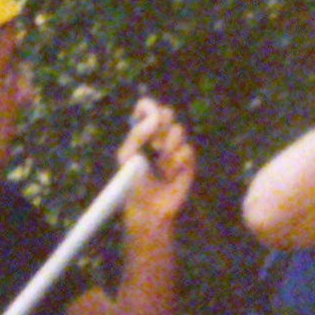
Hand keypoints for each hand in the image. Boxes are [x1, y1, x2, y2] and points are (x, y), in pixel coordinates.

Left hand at [118, 97, 195, 228]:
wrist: (147, 207)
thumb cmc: (133, 183)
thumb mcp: (127, 156)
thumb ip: (137, 134)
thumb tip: (154, 117)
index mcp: (142, 133)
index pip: (148, 109)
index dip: (148, 108)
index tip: (145, 115)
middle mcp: (159, 137)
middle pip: (167, 112)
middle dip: (161, 125)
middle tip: (153, 142)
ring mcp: (174, 148)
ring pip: (178, 130)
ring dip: (168, 147)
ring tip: (160, 165)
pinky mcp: (187, 161)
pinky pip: (187, 150)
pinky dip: (176, 163)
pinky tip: (169, 175)